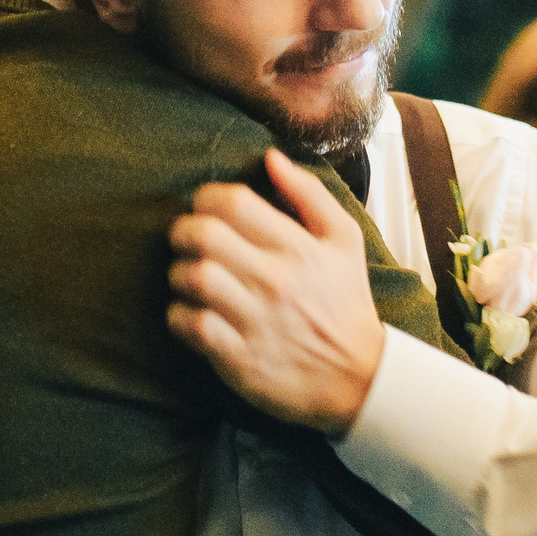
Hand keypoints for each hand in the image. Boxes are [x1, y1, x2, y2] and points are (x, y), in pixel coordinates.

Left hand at [168, 148, 384, 434]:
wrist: (358, 378)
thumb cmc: (345, 303)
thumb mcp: (344, 240)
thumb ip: (308, 194)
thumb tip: (271, 157)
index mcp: (298, 247)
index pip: (233, 203)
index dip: (207, 197)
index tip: (206, 208)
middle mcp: (275, 281)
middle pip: (204, 236)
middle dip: (183, 231)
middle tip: (187, 239)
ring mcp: (256, 320)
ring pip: (192, 278)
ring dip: (178, 273)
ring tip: (187, 276)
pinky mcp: (240, 358)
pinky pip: (191, 326)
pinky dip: (179, 315)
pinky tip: (189, 312)